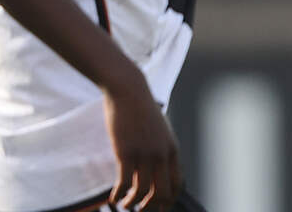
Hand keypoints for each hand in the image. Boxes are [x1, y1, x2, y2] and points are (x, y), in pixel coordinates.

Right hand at [103, 72, 181, 210]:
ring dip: (133, 204)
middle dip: (153, 207)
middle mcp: (162, 154)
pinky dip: (119, 196)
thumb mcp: (159, 130)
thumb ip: (161, 147)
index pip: (178, 183)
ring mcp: (145, 154)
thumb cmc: (141, 110)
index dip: (169, 200)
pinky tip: (113, 198)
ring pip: (143, 192)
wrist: (129, 91)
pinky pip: (125, 184)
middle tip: (141, 211)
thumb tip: (157, 164)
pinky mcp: (126, 152)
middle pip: (163, 192)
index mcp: (172, 149)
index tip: (160, 207)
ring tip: (125, 205)